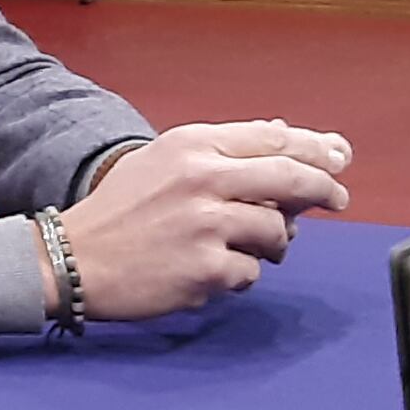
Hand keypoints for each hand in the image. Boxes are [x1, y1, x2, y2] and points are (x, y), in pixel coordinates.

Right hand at [55, 122, 354, 323]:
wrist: (72, 259)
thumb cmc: (119, 211)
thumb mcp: (163, 161)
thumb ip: (221, 150)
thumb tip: (285, 133)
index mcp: (192, 144)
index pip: (274, 138)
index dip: (316, 148)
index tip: (338, 158)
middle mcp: (202, 178)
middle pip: (291, 178)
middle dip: (324, 189)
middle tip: (337, 199)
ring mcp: (206, 223)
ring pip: (277, 231)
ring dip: (271, 243)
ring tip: (241, 247)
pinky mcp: (206, 267)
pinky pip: (251, 272)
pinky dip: (238, 275)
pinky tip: (208, 271)